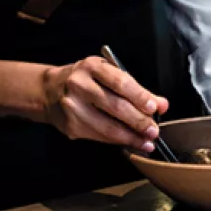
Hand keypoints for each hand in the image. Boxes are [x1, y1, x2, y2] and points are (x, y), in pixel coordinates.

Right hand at [42, 56, 169, 152]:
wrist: (49, 91)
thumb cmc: (85, 80)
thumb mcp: (107, 74)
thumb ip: (134, 88)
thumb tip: (162, 104)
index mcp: (91, 67)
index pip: (120, 82)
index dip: (140, 96)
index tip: (155, 107)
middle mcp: (79, 85)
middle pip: (115, 106)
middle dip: (139, 121)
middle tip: (154, 130)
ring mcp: (72, 107)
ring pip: (107, 126)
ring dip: (131, 137)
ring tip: (147, 141)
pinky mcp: (70, 126)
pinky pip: (99, 136)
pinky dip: (118, 141)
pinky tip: (130, 143)